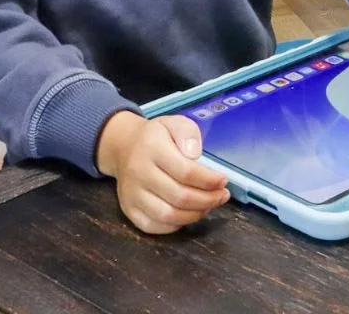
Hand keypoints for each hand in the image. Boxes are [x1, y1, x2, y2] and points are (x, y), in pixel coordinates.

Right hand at [95, 111, 230, 233]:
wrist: (124, 147)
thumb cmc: (156, 136)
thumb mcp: (174, 122)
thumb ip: (188, 133)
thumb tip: (195, 155)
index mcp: (152, 149)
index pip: (185, 171)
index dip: (208, 180)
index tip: (223, 181)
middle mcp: (139, 174)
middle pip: (179, 196)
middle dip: (207, 200)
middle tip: (222, 196)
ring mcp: (131, 195)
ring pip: (167, 215)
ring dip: (194, 215)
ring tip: (209, 206)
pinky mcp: (128, 210)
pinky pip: (154, 226)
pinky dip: (175, 225)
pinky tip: (188, 214)